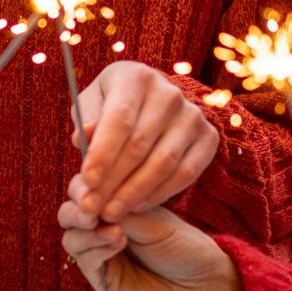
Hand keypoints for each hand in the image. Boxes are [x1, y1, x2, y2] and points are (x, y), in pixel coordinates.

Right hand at [56, 198, 242, 290]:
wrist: (200, 282)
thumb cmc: (181, 244)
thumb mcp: (152, 217)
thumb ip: (118, 207)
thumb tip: (88, 197)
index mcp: (114, 203)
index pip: (85, 187)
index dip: (84, 183)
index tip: (95, 181)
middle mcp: (101, 226)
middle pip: (70, 211)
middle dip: (78, 207)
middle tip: (92, 210)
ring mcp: (98, 252)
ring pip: (71, 236)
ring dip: (87, 230)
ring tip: (115, 231)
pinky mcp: (100, 277)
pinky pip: (84, 260)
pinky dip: (96, 248)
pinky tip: (118, 242)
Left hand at [74, 61, 220, 221]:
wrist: (151, 103)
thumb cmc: (112, 106)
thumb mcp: (91, 106)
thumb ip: (85, 121)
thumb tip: (83, 139)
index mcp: (136, 77)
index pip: (119, 119)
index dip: (102, 153)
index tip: (87, 182)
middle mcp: (170, 93)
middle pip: (140, 145)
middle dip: (113, 181)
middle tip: (93, 207)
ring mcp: (193, 115)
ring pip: (163, 163)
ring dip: (134, 193)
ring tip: (110, 213)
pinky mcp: (208, 137)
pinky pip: (185, 173)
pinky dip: (159, 194)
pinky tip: (137, 206)